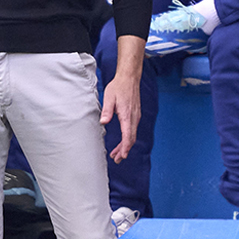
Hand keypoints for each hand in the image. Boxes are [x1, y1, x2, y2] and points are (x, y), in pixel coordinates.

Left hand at [100, 35, 143, 162]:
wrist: (129, 78)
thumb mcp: (109, 97)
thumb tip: (103, 122)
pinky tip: (122, 141)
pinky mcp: (135, 115)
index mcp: (127, 115)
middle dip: (124, 150)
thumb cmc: (118, 87)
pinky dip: (127, 138)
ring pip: (132, 135)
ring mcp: (136, 117)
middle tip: (117, 160)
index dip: (125, 147)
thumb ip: (107, 111)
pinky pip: (132, 130)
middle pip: (131, 139)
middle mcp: (134, 118)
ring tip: (117, 154)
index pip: (128, 135)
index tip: (122, 156)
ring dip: (125, 145)